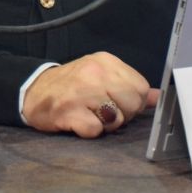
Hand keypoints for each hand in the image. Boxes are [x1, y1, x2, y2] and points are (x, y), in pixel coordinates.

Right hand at [21, 51, 160, 137]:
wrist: (33, 90)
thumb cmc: (71, 85)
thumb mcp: (101, 75)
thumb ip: (128, 84)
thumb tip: (157, 97)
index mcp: (106, 61)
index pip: (141, 87)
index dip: (132, 101)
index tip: (117, 101)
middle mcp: (95, 72)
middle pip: (133, 103)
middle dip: (122, 114)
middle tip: (103, 111)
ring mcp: (82, 91)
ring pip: (117, 118)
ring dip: (106, 124)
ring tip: (90, 114)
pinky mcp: (69, 111)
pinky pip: (96, 130)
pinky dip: (89, 131)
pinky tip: (79, 121)